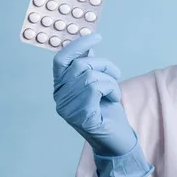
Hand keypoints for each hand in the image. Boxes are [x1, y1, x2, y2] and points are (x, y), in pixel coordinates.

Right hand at [53, 33, 136, 156]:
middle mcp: (60, 98)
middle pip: (80, 65)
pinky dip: (110, 89)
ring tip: (114, 91)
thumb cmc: (107, 111)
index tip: (96, 36)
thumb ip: (88, 67)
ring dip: (110, 80)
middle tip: (115, 74)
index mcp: (60, 88)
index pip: (61, 60)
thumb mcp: (97, 84)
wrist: (116, 140)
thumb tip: (87, 47)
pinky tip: (113, 98)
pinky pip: (96, 88)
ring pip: (90, 75)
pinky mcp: (82, 116)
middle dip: (104, 65)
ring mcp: (68, 109)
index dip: (77, 45)